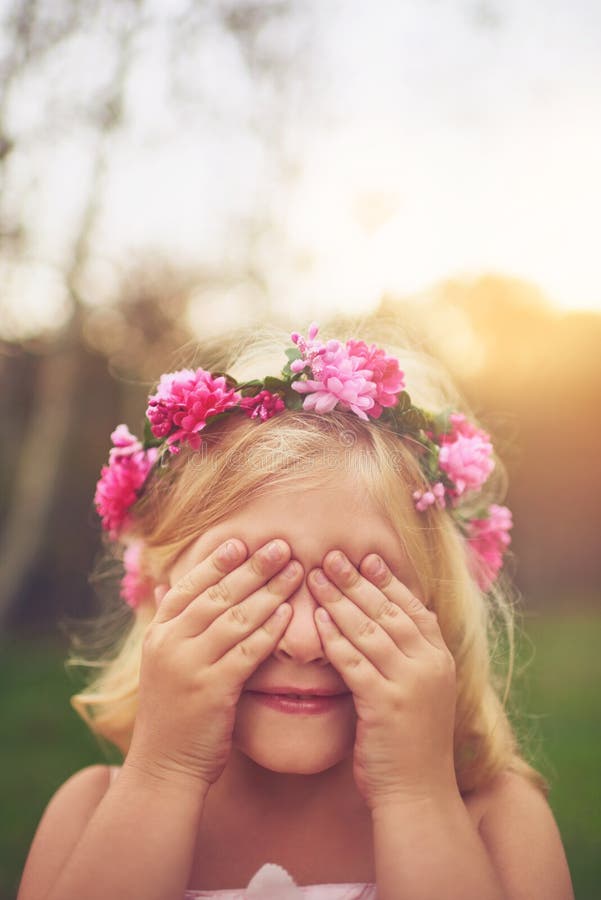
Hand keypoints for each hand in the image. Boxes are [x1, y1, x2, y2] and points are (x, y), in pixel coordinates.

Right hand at [126, 538, 300, 788]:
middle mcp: (169, 644)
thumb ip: (169, 625)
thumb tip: (165, 586)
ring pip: (235, 618)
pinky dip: (269, 630)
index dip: (218, 561)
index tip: (243, 540)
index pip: (190, 586)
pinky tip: (289, 614)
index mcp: (158, 634)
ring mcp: (189, 667)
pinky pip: (247, 651)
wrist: (163, 769)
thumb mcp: (160, 664)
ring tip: (295, 571)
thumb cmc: (171, 714)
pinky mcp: (212, 691)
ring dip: (269, 591)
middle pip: (217, 595)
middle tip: (282, 545)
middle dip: (252, 567)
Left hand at [309, 551, 457, 811]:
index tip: (366, 557)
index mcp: (441, 659)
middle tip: (332, 555)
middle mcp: (431, 665)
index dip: (388, 580)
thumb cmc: (410, 744)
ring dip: (339, 599)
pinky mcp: (386, 704)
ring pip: (369, 630)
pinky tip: (316, 619)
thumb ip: (406, 657)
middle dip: (357, 580)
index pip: (413, 606)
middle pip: (388, 610)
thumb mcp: (419, 692)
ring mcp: (411, 684)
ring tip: (316, 576)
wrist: (418, 795)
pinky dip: (334, 637)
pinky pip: (354, 661)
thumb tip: (380, 622)